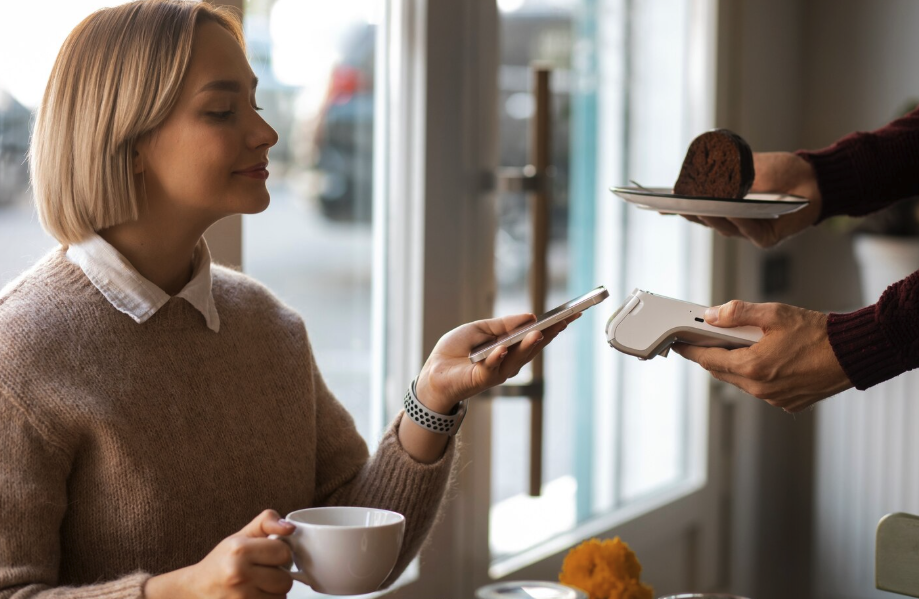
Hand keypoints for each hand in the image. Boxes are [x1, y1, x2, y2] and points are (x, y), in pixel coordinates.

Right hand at [145, 509, 295, 598]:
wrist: (196, 588)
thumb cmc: (221, 561)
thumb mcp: (241, 536)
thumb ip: (267, 523)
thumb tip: (290, 527)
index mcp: (240, 550)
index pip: (284, 553)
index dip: (282, 554)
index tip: (273, 556)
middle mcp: (239, 574)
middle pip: (286, 580)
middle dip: (280, 576)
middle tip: (266, 572)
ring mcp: (240, 597)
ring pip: (281, 597)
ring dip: (275, 592)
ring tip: (260, 585)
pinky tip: (256, 595)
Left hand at [415, 312, 578, 412]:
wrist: (435, 371)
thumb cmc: (457, 350)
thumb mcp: (481, 329)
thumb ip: (504, 325)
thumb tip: (530, 316)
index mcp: (511, 348)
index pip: (537, 335)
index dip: (554, 325)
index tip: (572, 314)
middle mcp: (510, 361)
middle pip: (534, 346)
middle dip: (550, 333)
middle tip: (565, 320)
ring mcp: (498, 372)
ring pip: (517, 358)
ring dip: (528, 345)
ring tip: (540, 331)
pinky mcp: (482, 379)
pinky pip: (492, 367)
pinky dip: (497, 357)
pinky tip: (502, 348)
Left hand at [671, 300, 852, 411]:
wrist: (852, 354)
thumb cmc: (818, 334)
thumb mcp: (774, 314)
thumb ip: (738, 313)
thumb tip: (711, 315)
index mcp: (752, 367)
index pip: (708, 360)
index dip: (690, 351)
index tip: (678, 345)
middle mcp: (760, 388)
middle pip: (722, 372)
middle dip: (712, 355)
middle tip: (707, 339)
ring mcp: (774, 399)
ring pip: (741, 381)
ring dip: (736, 365)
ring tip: (742, 345)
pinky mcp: (787, 403)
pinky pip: (760, 389)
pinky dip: (756, 374)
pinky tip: (766, 359)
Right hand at [684, 152, 822, 247]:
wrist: (815, 176)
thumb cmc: (781, 171)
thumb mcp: (747, 166)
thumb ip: (725, 172)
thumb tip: (696, 175)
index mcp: (726, 205)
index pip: (699, 209)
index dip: (680, 208)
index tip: (660, 204)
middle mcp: (735, 221)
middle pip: (708, 221)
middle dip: (693, 212)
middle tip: (679, 204)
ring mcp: (750, 231)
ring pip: (726, 228)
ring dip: (714, 216)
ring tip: (703, 206)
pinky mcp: (768, 238)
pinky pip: (750, 232)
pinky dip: (740, 222)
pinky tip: (732, 211)